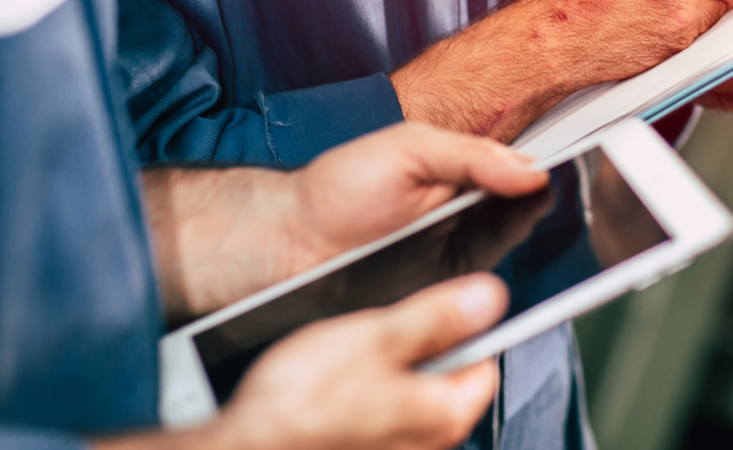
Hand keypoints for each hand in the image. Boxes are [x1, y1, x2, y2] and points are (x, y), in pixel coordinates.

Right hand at [100, 274, 508, 449]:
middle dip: (418, 352)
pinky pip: (377, 420)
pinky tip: (332, 389)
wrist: (243, 449)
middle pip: (445, 381)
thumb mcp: (377, 337)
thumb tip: (489, 298)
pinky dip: (361, 401)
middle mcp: (427, 446)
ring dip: (385, 375)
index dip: (461, 330)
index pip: (485, 363)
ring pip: (408, 399)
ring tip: (347, 363)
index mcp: (444, 414)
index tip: (435, 312)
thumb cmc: (301, 405)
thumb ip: (439, 318)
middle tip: (379, 335)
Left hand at [144, 124, 546, 320]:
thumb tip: (531, 170)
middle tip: (557, 202)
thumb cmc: (339, 187)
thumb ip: (471, 156)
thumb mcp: (409, 149)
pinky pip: (482, 292)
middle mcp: (466, 212)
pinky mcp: (444, 292)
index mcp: (461, 170)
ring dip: (526, 244)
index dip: (545, 171)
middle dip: (545, 208)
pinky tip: (511, 269)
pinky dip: (499, 286)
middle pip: (525, 212)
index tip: (568, 171)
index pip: (518, 171)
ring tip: (538, 233)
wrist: (289, 244)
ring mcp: (458, 254)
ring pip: (511, 252)